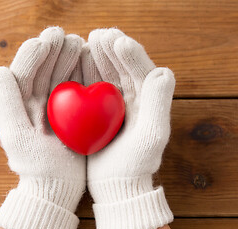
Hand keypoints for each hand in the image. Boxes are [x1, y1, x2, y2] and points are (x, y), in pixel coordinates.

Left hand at [0, 27, 85, 228]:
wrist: (56, 189)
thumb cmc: (35, 166)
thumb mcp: (16, 136)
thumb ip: (6, 103)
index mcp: (19, 105)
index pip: (24, 74)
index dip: (33, 56)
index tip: (45, 41)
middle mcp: (35, 104)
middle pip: (43, 71)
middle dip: (53, 51)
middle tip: (65, 35)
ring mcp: (55, 109)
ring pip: (61, 77)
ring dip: (69, 59)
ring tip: (80, 42)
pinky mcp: (73, 117)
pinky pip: (78, 91)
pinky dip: (84, 76)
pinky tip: (91, 63)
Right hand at [84, 28, 174, 228]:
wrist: (115, 185)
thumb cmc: (134, 164)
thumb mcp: (150, 137)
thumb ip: (158, 104)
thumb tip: (164, 71)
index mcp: (148, 101)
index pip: (142, 71)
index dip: (131, 55)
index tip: (118, 41)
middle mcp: (132, 99)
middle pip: (122, 67)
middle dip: (111, 49)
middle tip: (100, 34)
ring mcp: (112, 104)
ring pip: (104, 73)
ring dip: (96, 56)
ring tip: (86, 40)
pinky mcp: (94, 112)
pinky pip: (87, 87)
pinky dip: (81, 73)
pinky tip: (74, 62)